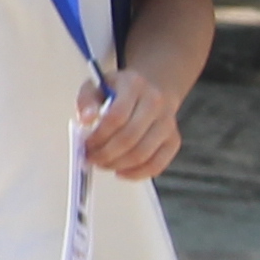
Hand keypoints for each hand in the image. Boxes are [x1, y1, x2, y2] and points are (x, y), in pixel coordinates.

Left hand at [76, 61, 190, 181]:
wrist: (153, 87)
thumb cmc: (120, 90)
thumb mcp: (98, 85)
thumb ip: (87, 100)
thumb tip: (85, 119)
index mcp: (134, 86)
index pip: (117, 116)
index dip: (99, 136)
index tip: (86, 144)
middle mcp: (155, 103)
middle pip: (129, 138)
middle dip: (106, 154)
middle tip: (91, 159)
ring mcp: (167, 123)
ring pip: (142, 154)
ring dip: (118, 165)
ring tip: (103, 164)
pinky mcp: (173, 140)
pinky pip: (157, 164)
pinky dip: (137, 173)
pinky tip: (121, 171)